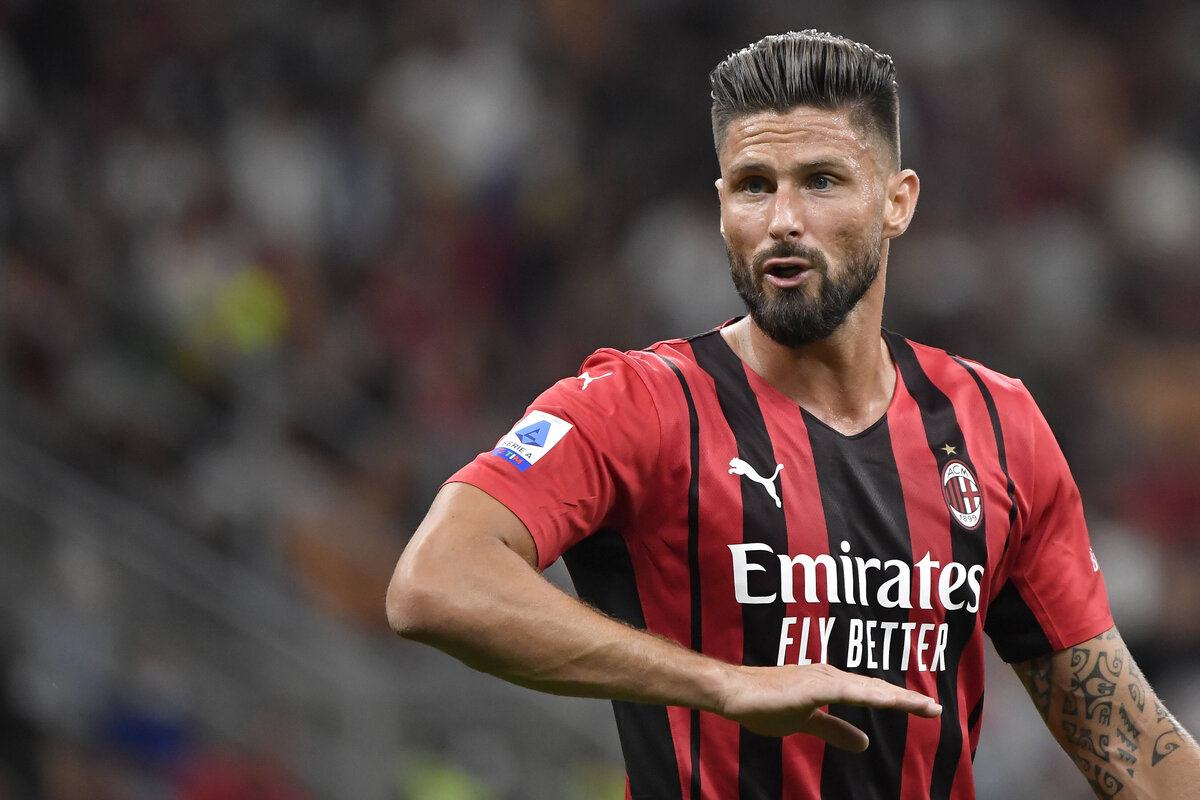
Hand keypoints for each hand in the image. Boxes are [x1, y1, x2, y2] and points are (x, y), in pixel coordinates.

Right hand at [717, 663, 941, 749]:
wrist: (733, 692)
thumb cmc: (763, 703)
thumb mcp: (806, 722)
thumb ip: (835, 730)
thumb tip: (864, 743)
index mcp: (829, 683)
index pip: (870, 693)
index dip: (898, 700)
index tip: (926, 709)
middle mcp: (830, 675)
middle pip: (876, 689)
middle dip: (907, 699)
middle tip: (936, 709)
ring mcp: (822, 678)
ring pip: (868, 689)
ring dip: (896, 697)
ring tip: (923, 706)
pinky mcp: (812, 686)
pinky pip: (848, 692)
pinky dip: (871, 696)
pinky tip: (889, 701)